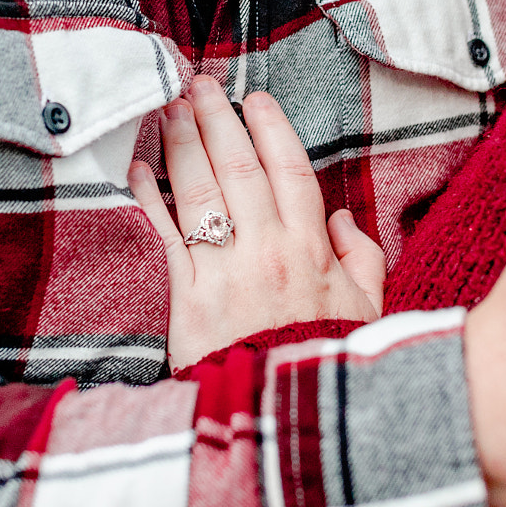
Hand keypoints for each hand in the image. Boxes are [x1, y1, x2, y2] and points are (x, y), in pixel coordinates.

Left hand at [129, 77, 385, 370]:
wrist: (281, 421)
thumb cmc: (323, 361)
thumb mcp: (366, 312)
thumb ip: (363, 260)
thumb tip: (341, 221)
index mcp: (311, 251)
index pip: (290, 172)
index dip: (271, 130)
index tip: (255, 99)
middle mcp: (267, 251)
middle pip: (238, 170)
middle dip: (217, 121)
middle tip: (200, 85)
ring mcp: (224, 273)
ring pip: (200, 193)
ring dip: (182, 145)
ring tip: (169, 109)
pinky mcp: (187, 299)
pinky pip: (166, 237)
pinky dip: (150, 199)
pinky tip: (139, 168)